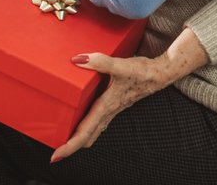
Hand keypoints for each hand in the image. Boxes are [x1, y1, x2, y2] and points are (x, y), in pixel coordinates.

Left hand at [50, 53, 165, 162]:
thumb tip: (78, 60)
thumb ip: (100, 62)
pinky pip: (99, 122)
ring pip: (93, 131)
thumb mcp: (121, 65)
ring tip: (65, 140)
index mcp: (106, 107)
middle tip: (56, 153)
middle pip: (87, 137)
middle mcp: (108, 112)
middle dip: (71, 147)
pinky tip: (84, 121)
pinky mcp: (116, 105)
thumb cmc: (143, 72)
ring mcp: (113, 110)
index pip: (84, 132)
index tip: (56, 156)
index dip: (69, 146)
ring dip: (80, 138)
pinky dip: (88, 128)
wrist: (161, 74)